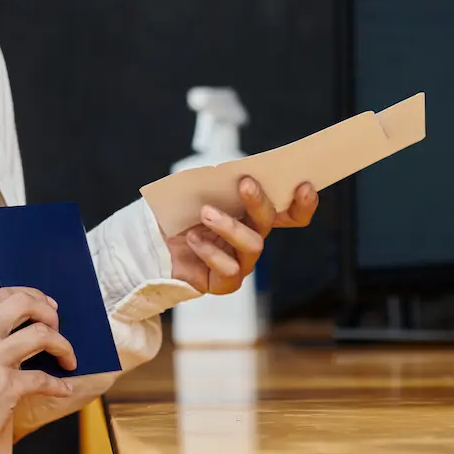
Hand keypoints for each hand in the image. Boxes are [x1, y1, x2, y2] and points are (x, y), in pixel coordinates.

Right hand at [0, 287, 76, 453]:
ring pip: (41, 335)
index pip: (2, 294)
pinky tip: (64, 389)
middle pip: (22, 304)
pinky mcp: (4, 388)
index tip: (47, 307)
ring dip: (63, 346)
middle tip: (57, 328)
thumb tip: (25, 323)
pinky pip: (44, 377)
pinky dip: (60, 384)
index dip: (32, 296)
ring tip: (67, 359)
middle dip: (48, 313)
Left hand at [165, 177, 316, 295]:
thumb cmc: (179, 215)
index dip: (303, 204)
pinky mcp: (224, 283)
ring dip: (230, 226)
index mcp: (252, 217)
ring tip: (205, 212)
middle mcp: (251, 239)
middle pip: (269, 222)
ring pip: (253, 245)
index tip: (303, 185)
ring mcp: (240, 263)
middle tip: (245, 183)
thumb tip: (234, 170)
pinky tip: (192, 238)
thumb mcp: (199, 190)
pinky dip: (209, 251)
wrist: (150, 243)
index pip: (290, 214)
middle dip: (260, 201)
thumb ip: (221, 181)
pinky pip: (228, 269)